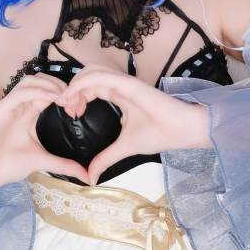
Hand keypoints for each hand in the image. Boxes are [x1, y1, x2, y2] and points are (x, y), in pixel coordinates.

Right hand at [0, 73, 89, 199]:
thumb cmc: (9, 166)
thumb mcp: (42, 161)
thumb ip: (64, 165)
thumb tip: (87, 177)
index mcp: (27, 112)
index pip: (46, 92)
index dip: (63, 93)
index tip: (77, 104)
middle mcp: (18, 105)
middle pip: (39, 80)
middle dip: (58, 84)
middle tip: (72, 98)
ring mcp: (8, 106)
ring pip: (29, 81)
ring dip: (48, 84)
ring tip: (63, 95)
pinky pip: (20, 93)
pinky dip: (37, 91)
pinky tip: (51, 97)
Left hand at [54, 64, 209, 184]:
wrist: (183, 130)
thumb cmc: (159, 134)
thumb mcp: (124, 148)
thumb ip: (106, 158)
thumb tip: (90, 177)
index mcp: (118, 94)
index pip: (90, 86)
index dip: (76, 96)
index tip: (69, 113)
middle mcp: (119, 85)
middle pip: (86, 76)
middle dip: (72, 89)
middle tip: (66, 109)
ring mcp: (124, 82)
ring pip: (91, 71)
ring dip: (75, 85)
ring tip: (68, 104)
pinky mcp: (128, 83)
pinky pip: (100, 76)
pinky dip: (82, 83)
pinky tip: (73, 96)